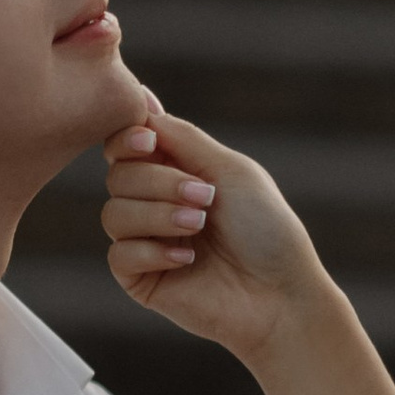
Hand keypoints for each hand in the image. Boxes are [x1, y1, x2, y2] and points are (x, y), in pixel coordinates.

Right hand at [101, 101, 328, 368]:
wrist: (281, 294)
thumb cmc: (266, 229)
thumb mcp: (228, 170)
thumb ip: (181, 137)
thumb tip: (141, 100)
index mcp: (175, 172)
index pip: (125, 145)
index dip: (128, 139)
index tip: (149, 141)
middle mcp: (155, 204)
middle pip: (118, 175)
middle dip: (159, 182)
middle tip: (205, 198)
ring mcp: (146, 242)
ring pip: (113, 214)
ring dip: (158, 215)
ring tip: (199, 226)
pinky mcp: (142, 279)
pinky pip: (119, 255)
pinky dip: (152, 251)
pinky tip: (188, 259)